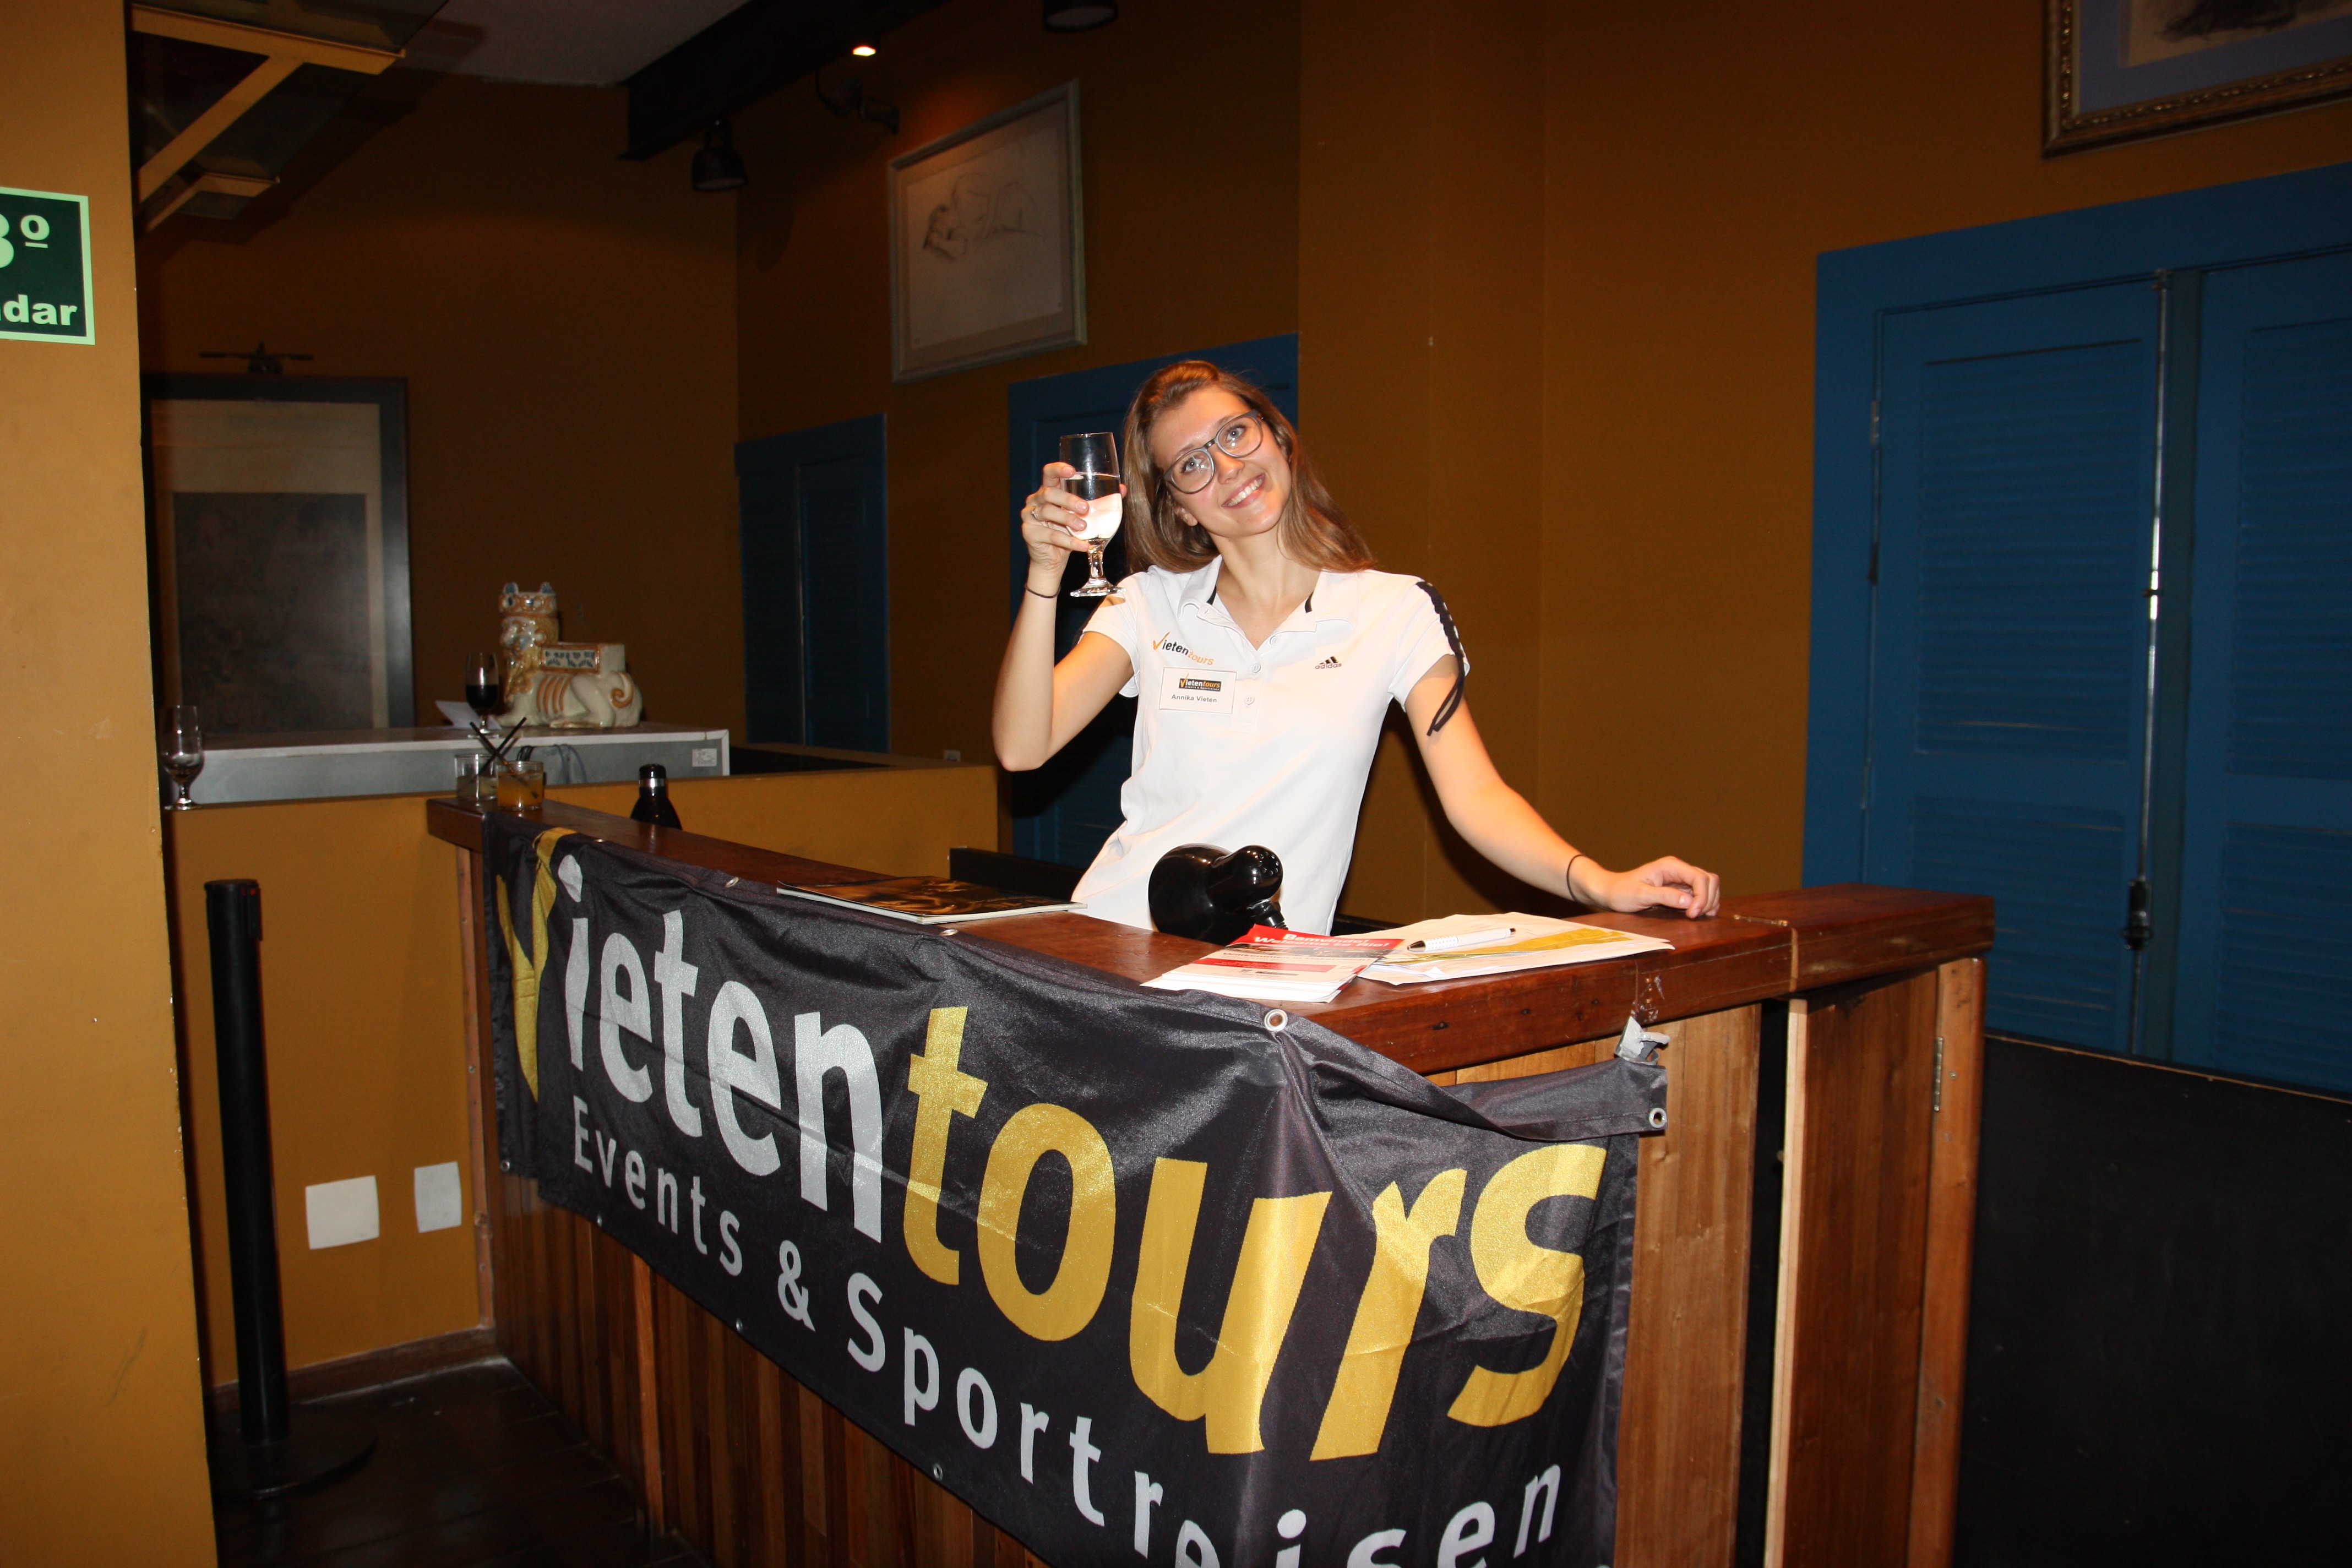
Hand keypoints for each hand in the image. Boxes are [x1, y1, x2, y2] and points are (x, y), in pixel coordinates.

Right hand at [1020, 463, 1117, 576]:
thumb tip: (1122, 489)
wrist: (1054, 559)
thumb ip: (1099, 501)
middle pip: (1049, 493)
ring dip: (1068, 519)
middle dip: (1068, 499)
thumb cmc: (1069, 532)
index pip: (1049, 473)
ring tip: (1084, 527)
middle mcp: (1036, 500)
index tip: (1072, 471)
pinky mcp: (1029, 533)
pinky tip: (1083, 545)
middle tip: (1085, 508)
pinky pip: (1050, 535)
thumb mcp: (1083, 516)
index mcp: (1049, 491)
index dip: (1058, 469)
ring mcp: (1030, 516)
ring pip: (1048, 512)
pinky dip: (1069, 541)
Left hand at [1586, 855, 1720, 918]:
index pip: (1699, 877)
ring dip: (1709, 901)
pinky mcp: (1680, 887)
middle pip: (1709, 879)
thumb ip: (1665, 896)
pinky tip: (1697, 913)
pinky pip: (1701, 892)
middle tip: (1695, 916)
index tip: (1693, 914)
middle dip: (1708, 899)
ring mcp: (1680, 878)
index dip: (1702, 896)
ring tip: (1696, 916)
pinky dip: (1704, 902)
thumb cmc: (1622, 892)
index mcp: (1670, 866)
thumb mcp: (1640, 895)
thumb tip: (1689, 901)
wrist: (1611, 891)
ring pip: (1708, 885)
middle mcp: (1678, 869)